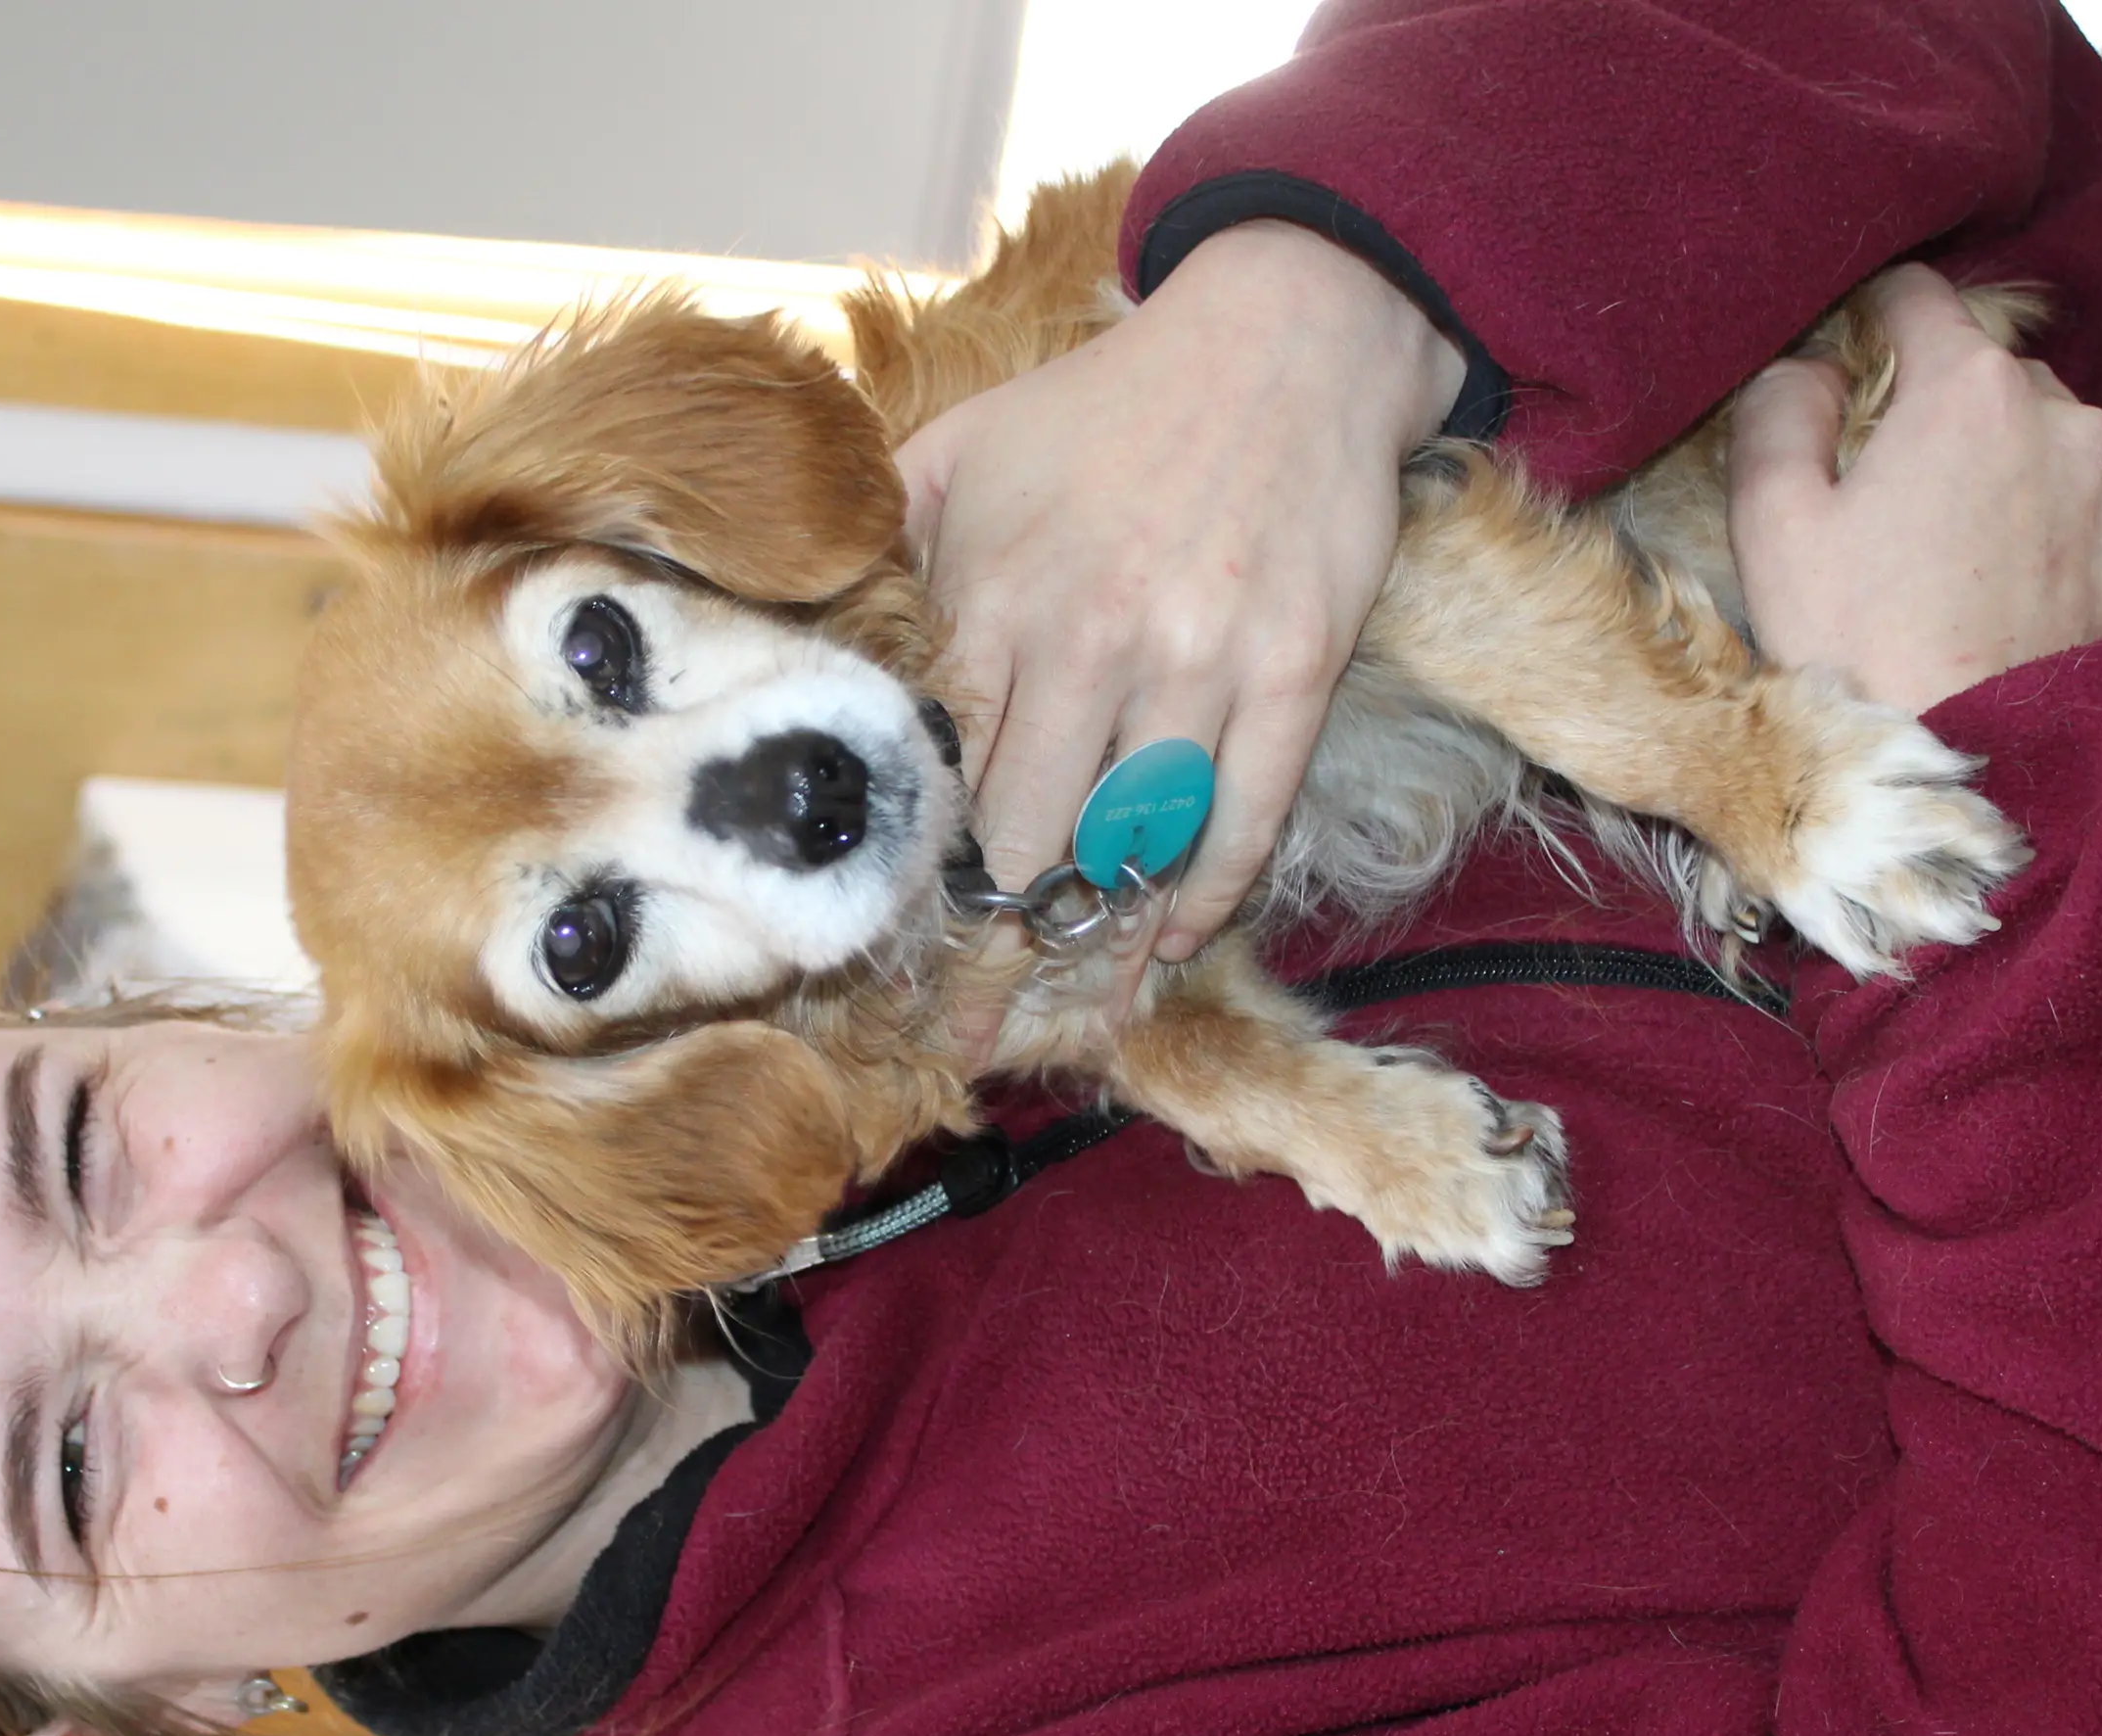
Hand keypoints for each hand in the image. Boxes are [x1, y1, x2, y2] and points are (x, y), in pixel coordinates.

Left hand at [900, 220, 1464, 1021]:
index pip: (940, 772)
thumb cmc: (1111, 403)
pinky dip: (1204, 898)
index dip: (913, 871)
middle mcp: (1090, 638)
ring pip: (1135, 843)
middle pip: (1027, 837)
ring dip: (1100, 940)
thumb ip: (885, 536)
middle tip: (967, 1032)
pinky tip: (1171, 943)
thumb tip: (807, 622)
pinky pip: (1244, 822)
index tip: (889, 952)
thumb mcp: (969, 443)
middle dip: (991, 946)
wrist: (1289, 337)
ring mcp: (1200, 662)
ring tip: (1073, 1012)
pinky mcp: (1294, 674)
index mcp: (997, 592)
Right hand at [1727, 265, 2101, 717]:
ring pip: (2055, 451)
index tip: (1853, 365)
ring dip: (2012, 482)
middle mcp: (2066, 419)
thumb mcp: (1772, 526)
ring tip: (1963, 568)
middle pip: (1993, 380)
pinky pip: (2100, 526)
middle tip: (1898, 501)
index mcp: (1969, 390)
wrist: (1969, 774)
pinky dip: (2062, 548)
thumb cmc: (1857, 652)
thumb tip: (1812, 370)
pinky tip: (2016, 607)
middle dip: (1948, 418)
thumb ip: (1780, 414)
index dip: (1874, 322)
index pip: (1920, 296)